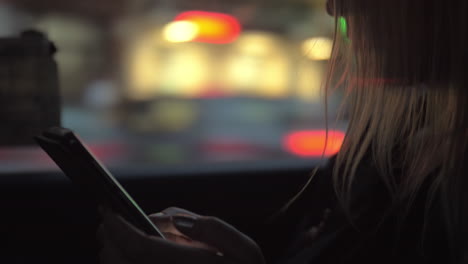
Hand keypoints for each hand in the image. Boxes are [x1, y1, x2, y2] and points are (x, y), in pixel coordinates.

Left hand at [98, 207, 264, 263]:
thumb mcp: (245, 251)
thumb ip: (213, 230)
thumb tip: (175, 221)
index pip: (141, 248)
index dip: (119, 227)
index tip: (108, 210)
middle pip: (121, 262)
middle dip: (109, 237)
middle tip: (108, 219)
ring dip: (112, 251)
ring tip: (118, 233)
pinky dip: (122, 263)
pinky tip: (132, 254)